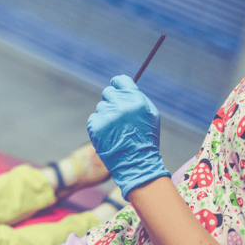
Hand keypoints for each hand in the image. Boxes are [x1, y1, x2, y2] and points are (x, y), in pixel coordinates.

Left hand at [87, 75, 169, 198]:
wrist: (136, 163)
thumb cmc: (145, 139)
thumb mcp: (150, 115)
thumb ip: (138, 98)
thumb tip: (124, 86)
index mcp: (136, 100)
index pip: (120, 80)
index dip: (117, 84)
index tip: (116, 88)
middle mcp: (121, 105)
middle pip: (108, 92)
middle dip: (112, 101)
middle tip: (117, 115)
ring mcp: (107, 116)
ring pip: (101, 107)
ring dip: (106, 115)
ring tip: (116, 130)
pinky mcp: (96, 126)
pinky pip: (93, 119)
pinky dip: (98, 126)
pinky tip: (108, 136)